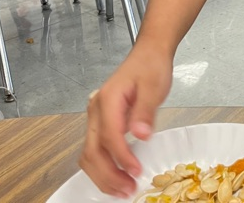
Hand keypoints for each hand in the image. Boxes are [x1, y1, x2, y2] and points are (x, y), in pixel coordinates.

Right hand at [80, 43, 172, 196]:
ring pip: (89, 153)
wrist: (149, 53)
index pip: (109, 135)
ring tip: (122, 188)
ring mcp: (96, 116)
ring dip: (104, 175)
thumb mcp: (154, 86)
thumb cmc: (151, 65)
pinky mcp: (101, 121)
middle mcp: (97, 109)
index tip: (136, 171)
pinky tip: (118, 174)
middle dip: (108, 175)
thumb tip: (140, 134)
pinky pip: (95, 148)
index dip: (122, 157)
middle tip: (128, 189)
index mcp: (108, 99)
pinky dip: (104, 165)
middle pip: (92, 150)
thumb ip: (145, 111)